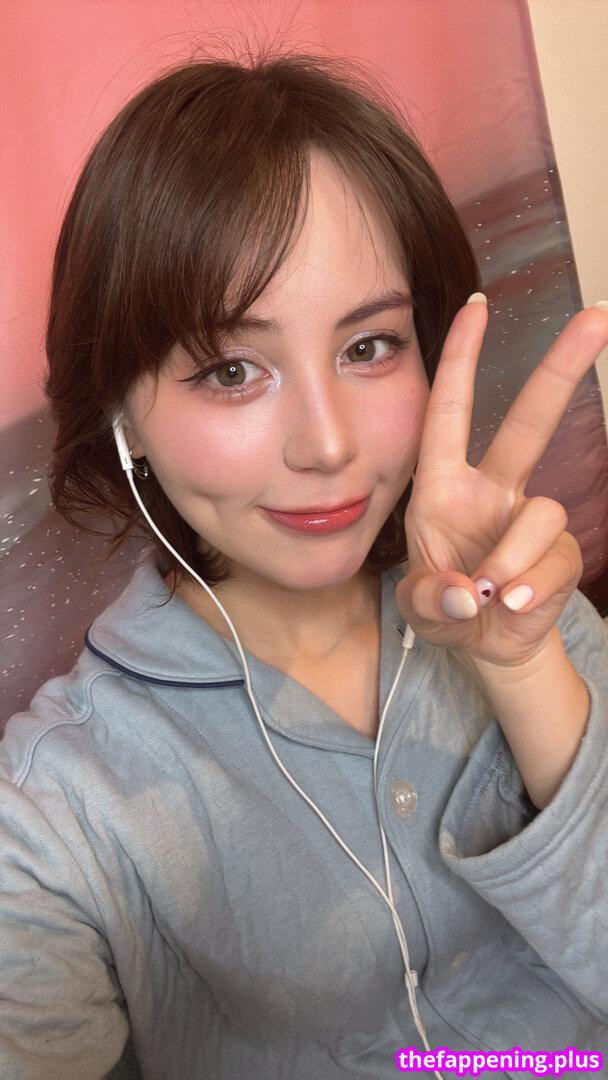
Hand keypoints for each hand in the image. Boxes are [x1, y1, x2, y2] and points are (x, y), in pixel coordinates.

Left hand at [396, 295, 607, 667]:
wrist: (483, 645)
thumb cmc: (443, 607)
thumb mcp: (418, 605)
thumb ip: (430, 599)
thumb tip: (469, 593)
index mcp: (444, 486)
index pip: (451, 412)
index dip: (462, 359)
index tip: (478, 305)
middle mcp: (492, 491)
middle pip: (531, 421)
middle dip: (564, 368)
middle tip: (598, 315)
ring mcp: (530, 519)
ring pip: (540, 513)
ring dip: (508, 560)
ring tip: (487, 596)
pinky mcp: (559, 553)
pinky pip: (554, 560)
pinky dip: (529, 588)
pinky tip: (512, 606)